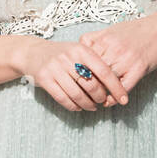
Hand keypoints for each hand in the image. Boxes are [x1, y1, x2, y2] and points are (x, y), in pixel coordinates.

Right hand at [15, 36, 129, 111]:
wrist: (33, 52)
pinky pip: (63, 98)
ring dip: (88, 104)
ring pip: (77, 94)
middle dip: (100, 97)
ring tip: (93, 107)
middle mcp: (68, 58)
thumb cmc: (62, 54)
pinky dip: (73, 106)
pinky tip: (78, 107)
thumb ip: (94, 64)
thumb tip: (114, 85)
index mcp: (81, 50)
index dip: (116, 87)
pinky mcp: (44, 79)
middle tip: (103, 101)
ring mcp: (55, 69)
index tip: (124, 99)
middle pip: (91, 85)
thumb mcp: (78, 51)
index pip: (104, 72)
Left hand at [78, 11, 156, 95]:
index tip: (75, 80)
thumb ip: (93, 39)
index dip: (79, 72)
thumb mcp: (111, 30)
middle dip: (88, 84)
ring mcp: (127, 59)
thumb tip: (76, 49)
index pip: (85, 60)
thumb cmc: (133, 31)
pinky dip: (116, 97)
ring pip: (108, 81)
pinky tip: (111, 101)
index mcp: (104, 39)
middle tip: (83, 94)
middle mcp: (114, 49)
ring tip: (95, 100)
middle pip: (94, 71)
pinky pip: (124, 87)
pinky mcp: (139, 68)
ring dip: (100, 93)